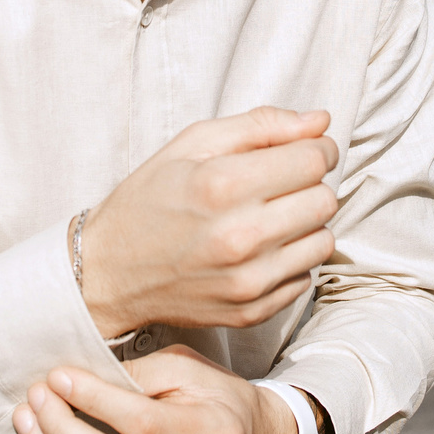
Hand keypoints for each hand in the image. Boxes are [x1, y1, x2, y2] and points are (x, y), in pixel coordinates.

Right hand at [76, 107, 338, 338]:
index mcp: (222, 185)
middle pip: (324, 200)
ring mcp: (247, 281)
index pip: (313, 161)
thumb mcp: (192, 144)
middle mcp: (239, 237)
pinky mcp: (251, 311)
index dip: (316, 148)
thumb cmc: (150, 198)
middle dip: (311, 184)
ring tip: (268, 217)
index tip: (304, 149)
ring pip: (323, 241)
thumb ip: (260, 126)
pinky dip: (290, 260)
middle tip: (281, 183)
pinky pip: (305, 277)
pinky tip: (258, 250)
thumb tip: (321, 122)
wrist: (109, 272)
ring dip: (305, 224)